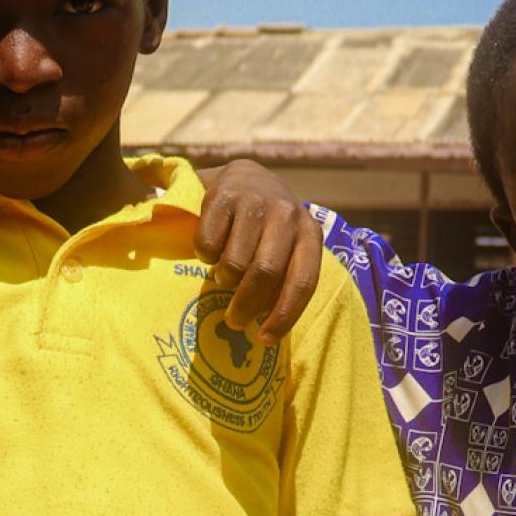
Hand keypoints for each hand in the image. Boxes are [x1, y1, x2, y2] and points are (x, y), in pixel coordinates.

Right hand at [195, 160, 321, 344]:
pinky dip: (205, 256)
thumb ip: (285, 278)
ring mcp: (254, 202)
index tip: (265, 339)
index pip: (303, 281)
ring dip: (224, 279)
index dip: (284, 315)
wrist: (245, 176)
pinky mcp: (222, 196)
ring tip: (225, 276)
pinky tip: (212, 249)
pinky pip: (208, 244)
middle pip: (265, 273)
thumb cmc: (268, 227)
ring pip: (234, 262)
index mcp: (309, 233)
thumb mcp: (288, 247)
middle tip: (234, 321)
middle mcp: (286, 214)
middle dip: (246, 305)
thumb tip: (265, 331)